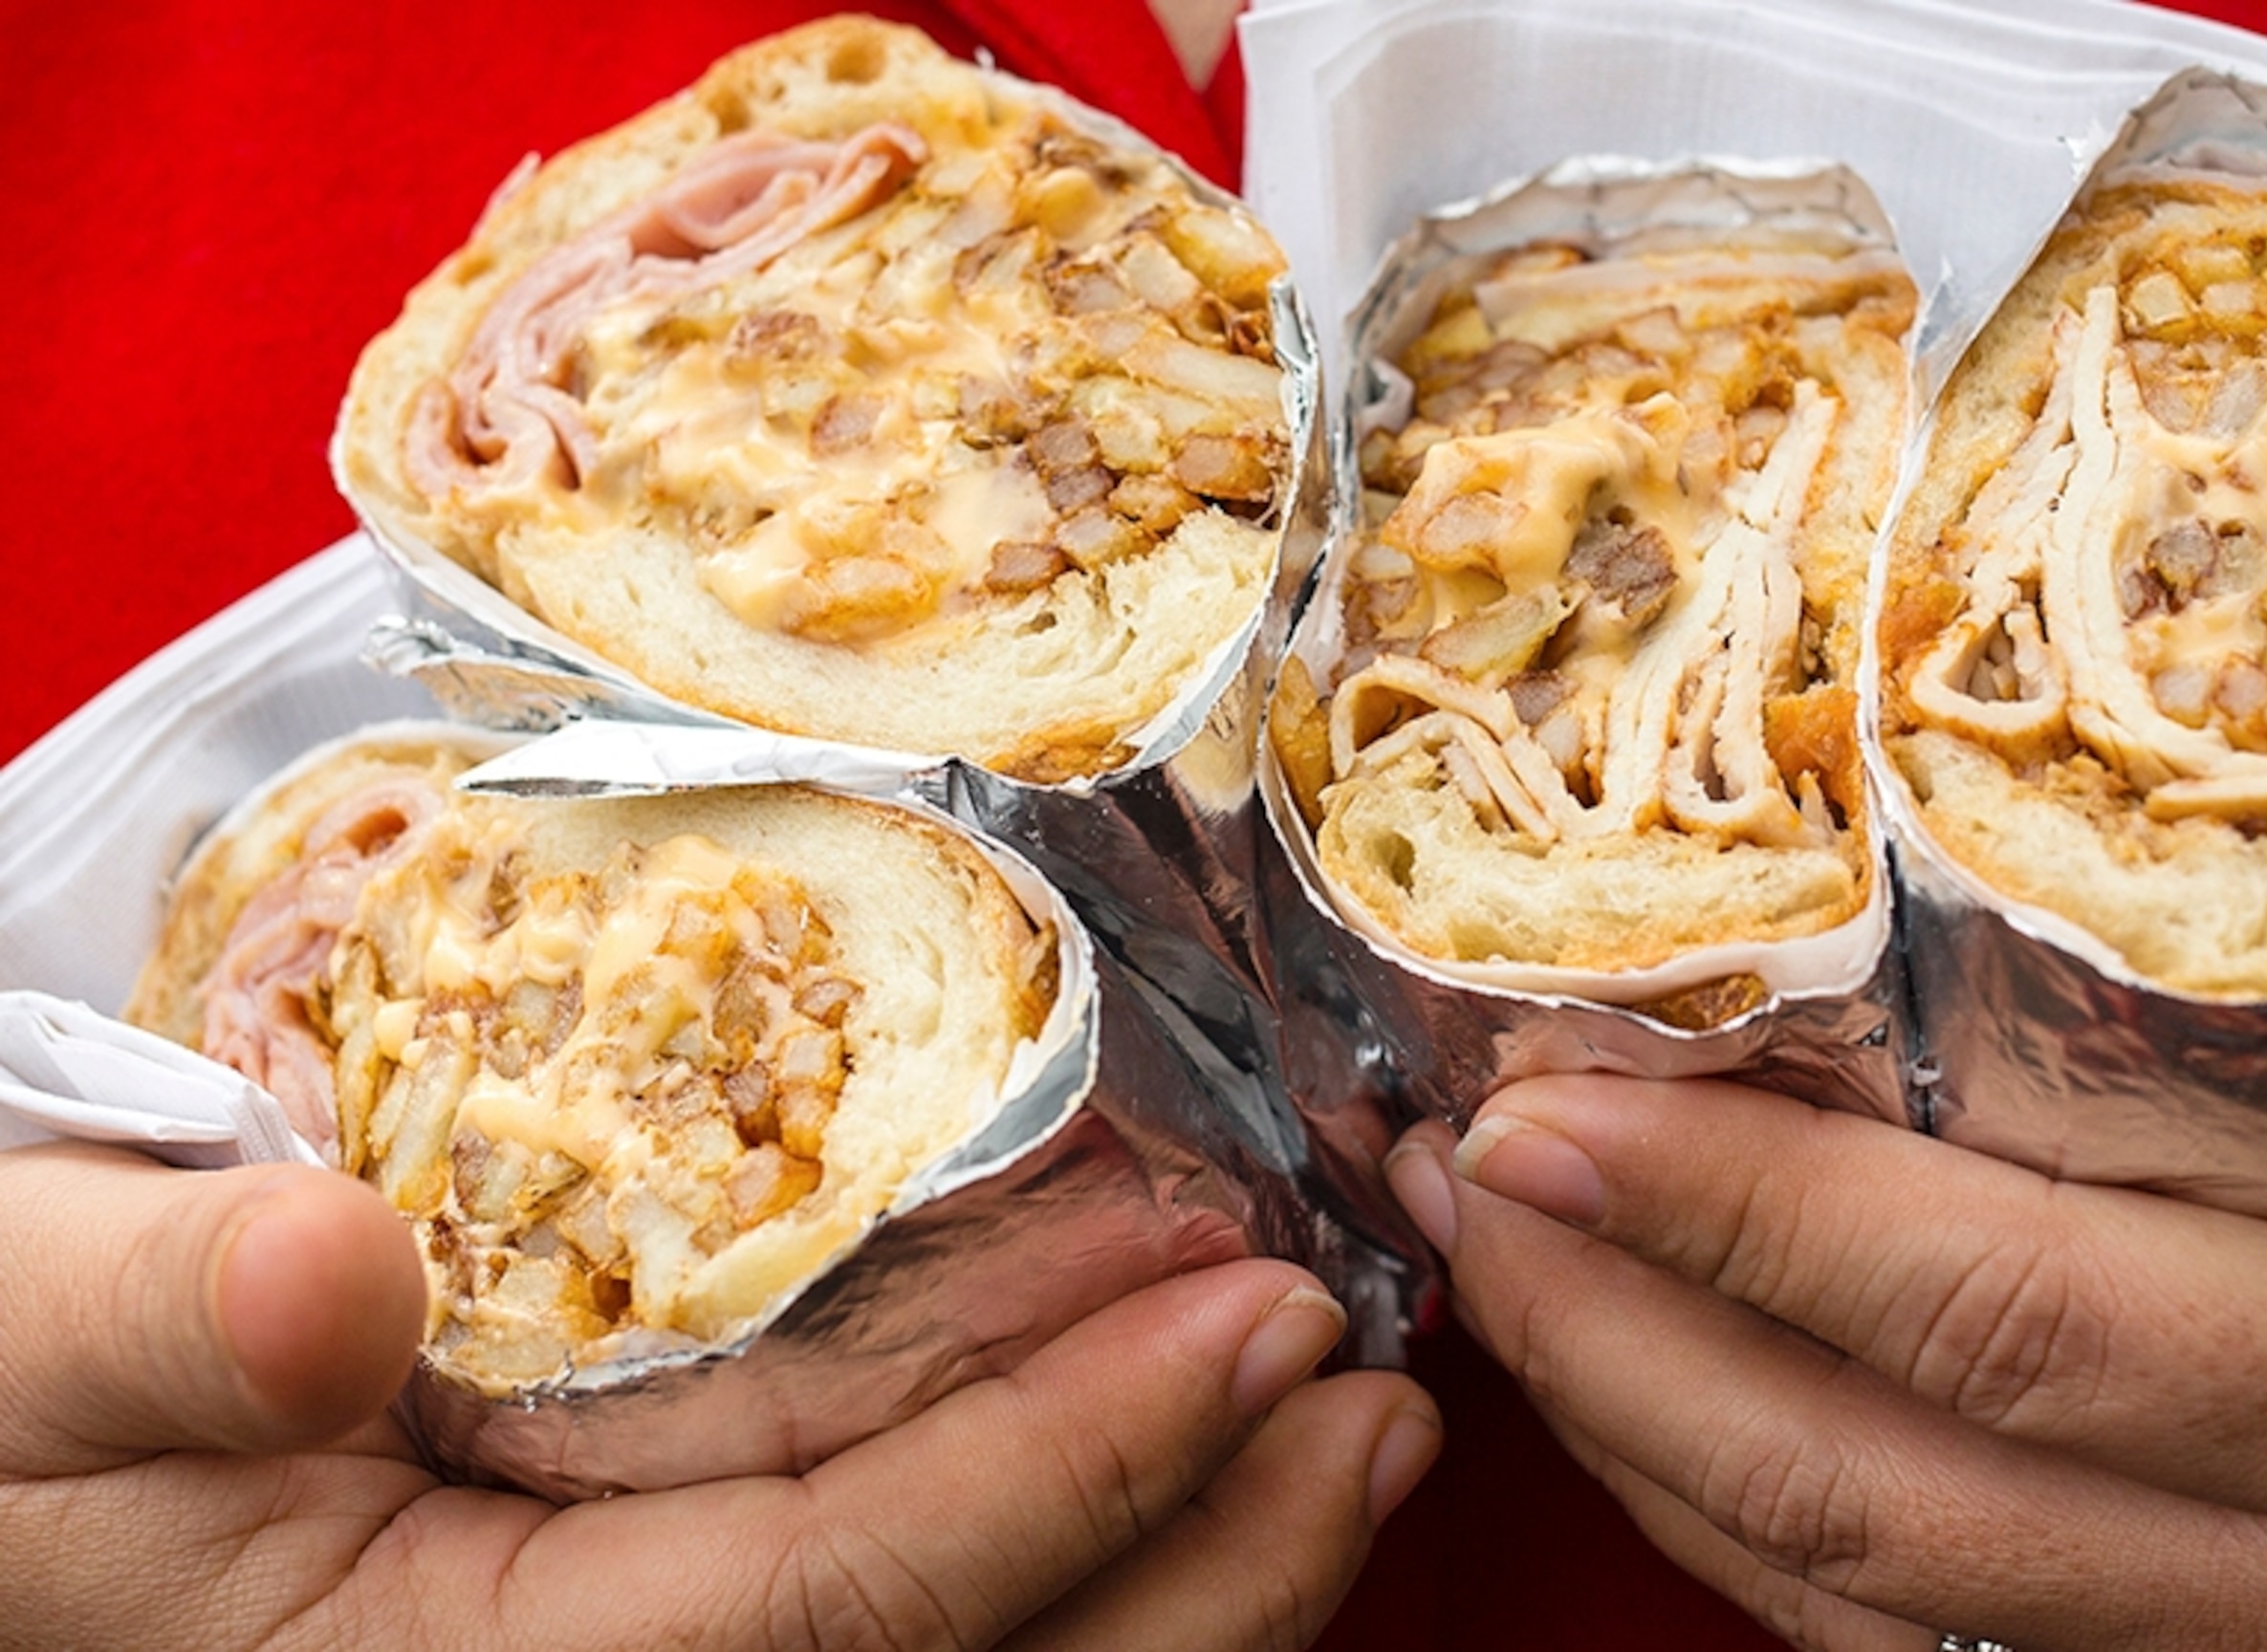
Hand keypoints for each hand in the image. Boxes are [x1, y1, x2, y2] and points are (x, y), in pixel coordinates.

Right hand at [0, 1145, 1438, 1651]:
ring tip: (1366, 1428)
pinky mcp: (676, 1621)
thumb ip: (154, 1327)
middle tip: (1372, 1386)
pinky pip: (915, 1630)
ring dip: (1203, 1573)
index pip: (830, 1618)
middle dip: (1203, 1558)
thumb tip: (329, 1281)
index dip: (1056, 1480)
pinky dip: (1091, 1550)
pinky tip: (1216, 1456)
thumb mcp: (14, 1340)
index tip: (1247, 1323)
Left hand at [1389, 903, 2266, 1649]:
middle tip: (1441, 1171)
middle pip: (1870, 1499)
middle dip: (1607, 1343)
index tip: (1549, 1110)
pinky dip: (1766, 1552)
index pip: (2029, 1327)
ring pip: (1866, 1612)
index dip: (1756, 1231)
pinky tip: (1660, 1428)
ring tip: (1490, 1275)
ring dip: (1639, 1445)